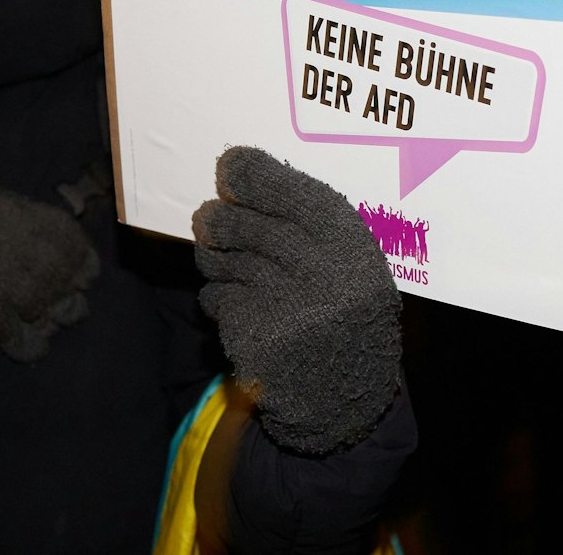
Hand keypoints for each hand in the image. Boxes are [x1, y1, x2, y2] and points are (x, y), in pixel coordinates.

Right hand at [0, 183, 99, 361]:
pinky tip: (25, 344)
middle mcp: (45, 261)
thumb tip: (64, 246)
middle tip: (49, 306)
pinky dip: (28, 347)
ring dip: (45, 326)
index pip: (87, 266)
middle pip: (72, 300)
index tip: (69, 280)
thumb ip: (40, 227)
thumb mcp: (8, 203)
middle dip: (62, 306)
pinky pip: (26, 345)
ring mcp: (22, 293)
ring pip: (52, 324)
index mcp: (51, 229)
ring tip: (34, 322)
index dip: (78, 277)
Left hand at [193, 147, 400, 455]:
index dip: (258, 177)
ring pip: (224, 260)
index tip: (230, 165)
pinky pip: (216, 298)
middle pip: (249, 227)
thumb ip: (308, 223)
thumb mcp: (351, 264)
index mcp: (355, 251)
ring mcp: (287, 311)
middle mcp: (324, 278)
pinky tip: (232, 302)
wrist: (343, 396)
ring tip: (219, 256)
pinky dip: (216, 295)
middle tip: (207, 216)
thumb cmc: (343, 315)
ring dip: (212, 255)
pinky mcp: (256, 340)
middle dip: (219, 218)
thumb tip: (240, 170)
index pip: (298, 197)